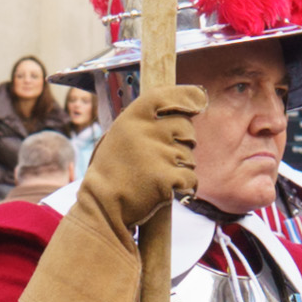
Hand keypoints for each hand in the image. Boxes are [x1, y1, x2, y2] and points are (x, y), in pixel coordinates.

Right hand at [77, 86, 195, 237]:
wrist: (103, 206)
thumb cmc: (113, 171)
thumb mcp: (120, 136)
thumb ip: (145, 122)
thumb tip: (180, 108)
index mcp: (131, 118)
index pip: (165, 95)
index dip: (187, 96)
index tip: (198, 103)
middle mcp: (145, 131)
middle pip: (186, 127)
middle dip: (185, 141)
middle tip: (166, 156)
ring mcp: (157, 154)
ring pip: (190, 156)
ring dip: (182, 166)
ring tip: (158, 176)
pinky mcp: (166, 178)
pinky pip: (191, 178)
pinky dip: (185, 186)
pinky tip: (168, 190)